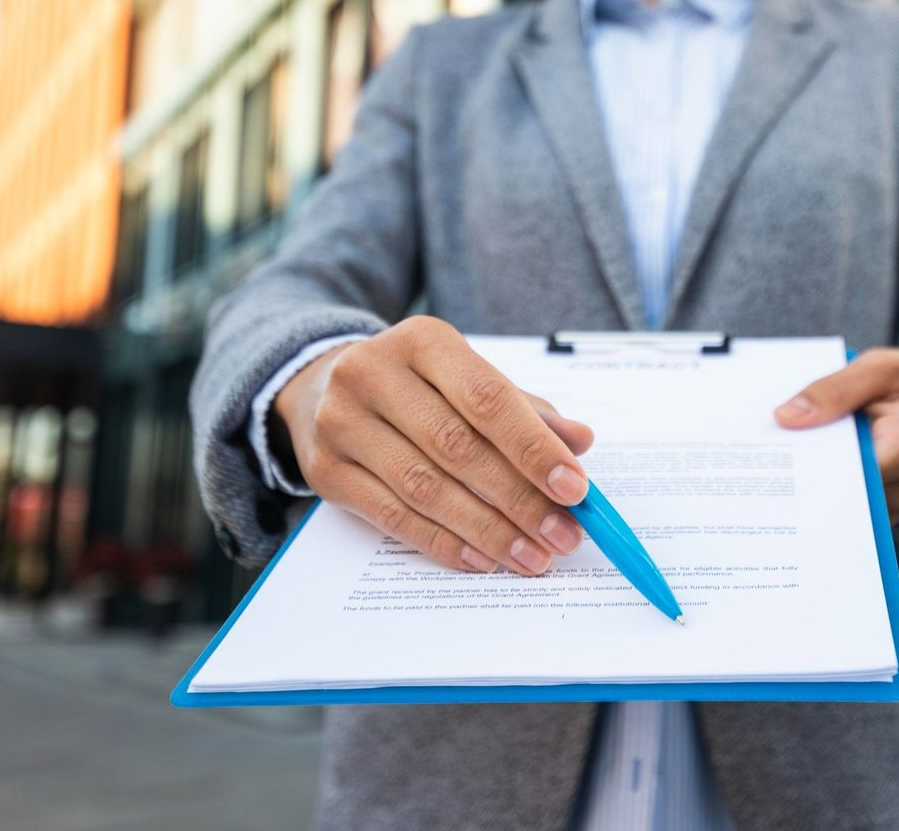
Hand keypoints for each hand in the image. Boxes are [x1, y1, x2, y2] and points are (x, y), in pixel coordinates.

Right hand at [271, 316, 593, 574]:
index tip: (575, 488)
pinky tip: (481, 559)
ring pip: (425, 488)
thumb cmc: (414, 385)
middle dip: (519, 499)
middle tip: (562, 535)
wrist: (319, 388)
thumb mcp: (464, 377)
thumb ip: (522, 408)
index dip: (533, 447)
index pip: (487, 398)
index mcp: (422, 340)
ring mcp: (342, 423)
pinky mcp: (326, 471)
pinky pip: (392, 517)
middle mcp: (373, 374)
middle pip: (458, 447)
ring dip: (487, 530)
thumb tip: (579, 440)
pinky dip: (442, 543)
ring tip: (532, 556)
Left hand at [772, 348, 898, 524]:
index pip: (849, 472)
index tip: (769, 453)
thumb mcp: (883, 367)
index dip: (807, 465)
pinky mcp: (886, 511)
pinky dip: (824, 484)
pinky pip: (847, 506)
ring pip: (838, 504)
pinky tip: (805, 462)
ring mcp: (897, 505)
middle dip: (798, 474)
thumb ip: (835, 390)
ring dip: (810, 480)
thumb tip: (784, 417)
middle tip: (758, 455)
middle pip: (837, 493)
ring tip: (780, 454)